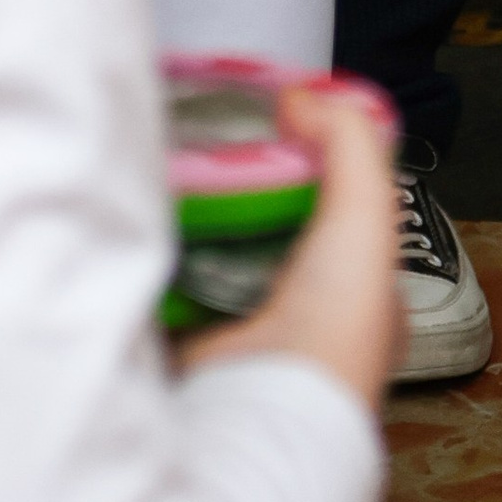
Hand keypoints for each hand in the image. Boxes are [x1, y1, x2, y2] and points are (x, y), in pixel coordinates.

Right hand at [181, 79, 404, 411]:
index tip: (265, 129)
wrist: (263, 406)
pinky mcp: (188, 347)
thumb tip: (303, 96)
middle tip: (196, 144)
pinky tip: (135, 220)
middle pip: (264, 232)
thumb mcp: (366, 217)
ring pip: (212, 258)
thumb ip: (349, 144)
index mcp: (356, 295)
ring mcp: (242, 336)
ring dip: (187, 222)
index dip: (307, 172)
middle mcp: (300, 318)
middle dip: (233, 192)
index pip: (334, 220)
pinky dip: (152, 256)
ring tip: (157, 170)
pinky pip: (166, 285)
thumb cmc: (330, 324)